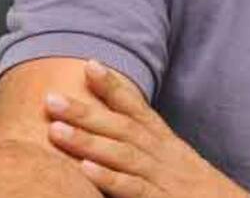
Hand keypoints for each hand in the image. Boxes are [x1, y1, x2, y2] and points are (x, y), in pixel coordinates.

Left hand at [45, 60, 249, 197]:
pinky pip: (133, 190)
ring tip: (55, 130)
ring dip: (88, 141)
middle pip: (122, 127)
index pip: (138, 108)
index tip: (90, 64)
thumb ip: (148, 144)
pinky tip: (84, 171)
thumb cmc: (198, 191)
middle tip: (50, 98)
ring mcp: (163, 178)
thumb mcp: (175, 161)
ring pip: (123, 155)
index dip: (114, 86)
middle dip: (86, 111)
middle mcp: (163, 155)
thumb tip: (114, 130)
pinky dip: (109, 178)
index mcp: (165, 143)